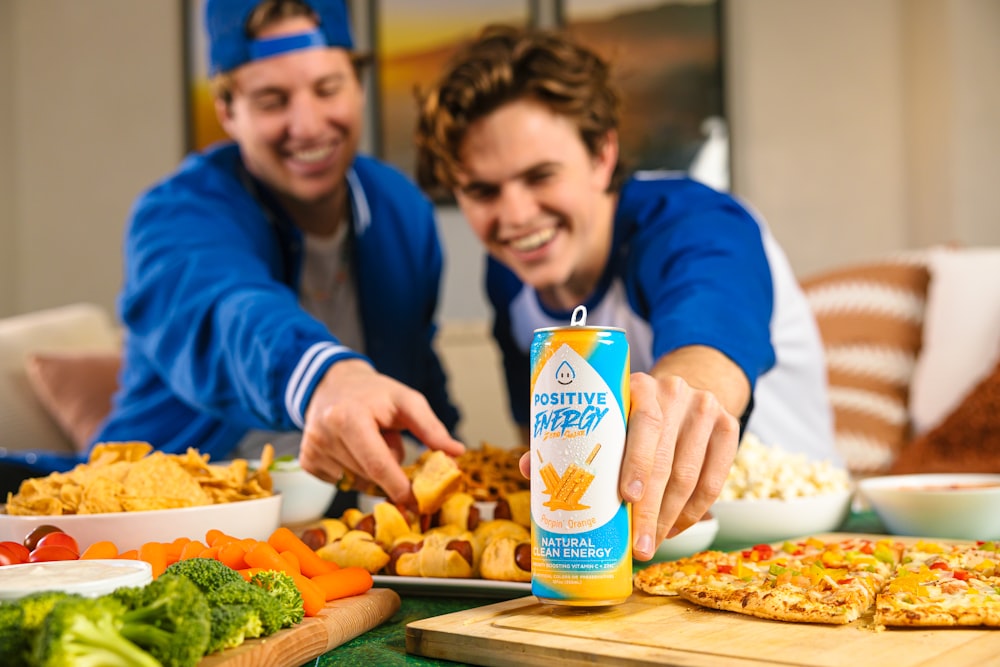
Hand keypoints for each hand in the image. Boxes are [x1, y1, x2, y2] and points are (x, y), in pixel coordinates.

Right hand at [298, 359, 464, 505]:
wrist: (333, 383)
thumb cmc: (374, 393)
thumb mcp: (406, 400)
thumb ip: (431, 428)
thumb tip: (457, 454)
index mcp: (350, 417)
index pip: (378, 465)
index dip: (399, 488)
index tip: (417, 503)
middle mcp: (326, 434)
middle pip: (370, 476)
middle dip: (387, 468)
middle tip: (387, 439)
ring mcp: (313, 448)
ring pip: (356, 482)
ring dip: (370, 469)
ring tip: (367, 439)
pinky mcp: (307, 460)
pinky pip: (340, 482)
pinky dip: (353, 471)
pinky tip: (350, 448)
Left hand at [517, 345, 746, 561]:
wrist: (687, 380)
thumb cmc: (631, 410)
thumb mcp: (607, 412)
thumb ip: (571, 440)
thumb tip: (528, 469)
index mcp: (640, 385)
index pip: (644, 423)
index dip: (636, 464)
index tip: (626, 499)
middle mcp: (677, 393)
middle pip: (666, 460)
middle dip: (650, 510)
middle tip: (638, 546)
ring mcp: (706, 409)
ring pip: (691, 476)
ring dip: (670, 517)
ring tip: (652, 544)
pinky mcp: (729, 427)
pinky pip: (715, 480)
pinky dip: (695, 511)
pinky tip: (676, 528)